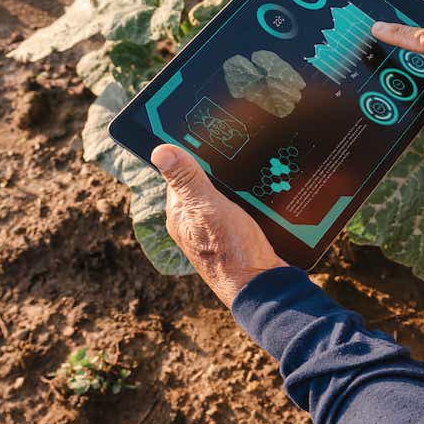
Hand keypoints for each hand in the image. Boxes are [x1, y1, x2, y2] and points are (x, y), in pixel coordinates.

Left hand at [153, 144, 286, 306]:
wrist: (263, 288)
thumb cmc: (231, 252)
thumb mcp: (208, 208)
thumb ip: (187, 181)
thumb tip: (160, 151)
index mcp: (180, 214)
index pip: (179, 173)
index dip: (190, 153)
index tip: (206, 134)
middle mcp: (195, 223)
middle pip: (204, 183)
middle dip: (219, 169)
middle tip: (238, 151)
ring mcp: (216, 230)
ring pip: (225, 195)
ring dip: (238, 183)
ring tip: (254, 171)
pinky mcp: (238, 236)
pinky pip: (241, 208)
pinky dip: (251, 198)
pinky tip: (263, 192)